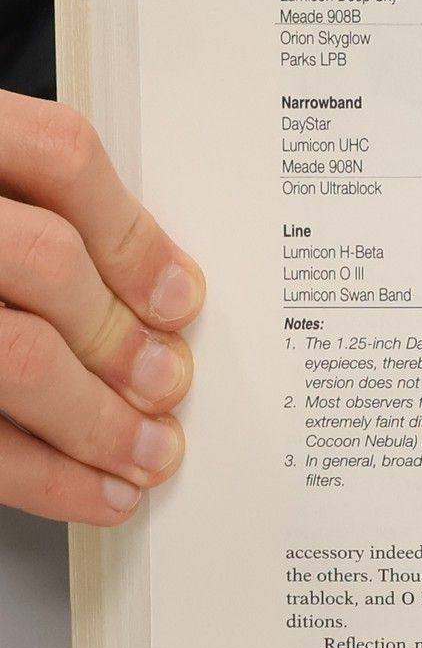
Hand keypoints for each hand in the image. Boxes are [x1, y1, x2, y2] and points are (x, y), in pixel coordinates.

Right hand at [0, 91, 202, 522]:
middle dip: (120, 336)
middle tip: (167, 382)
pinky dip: (47, 476)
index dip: (131, 235)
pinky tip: (94, 491)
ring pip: (17, 356)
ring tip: (145, 450)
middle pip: (46, 261)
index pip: (56, 156)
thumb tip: (149, 294)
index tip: (179, 297)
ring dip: (98, 418)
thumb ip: (31, 218)